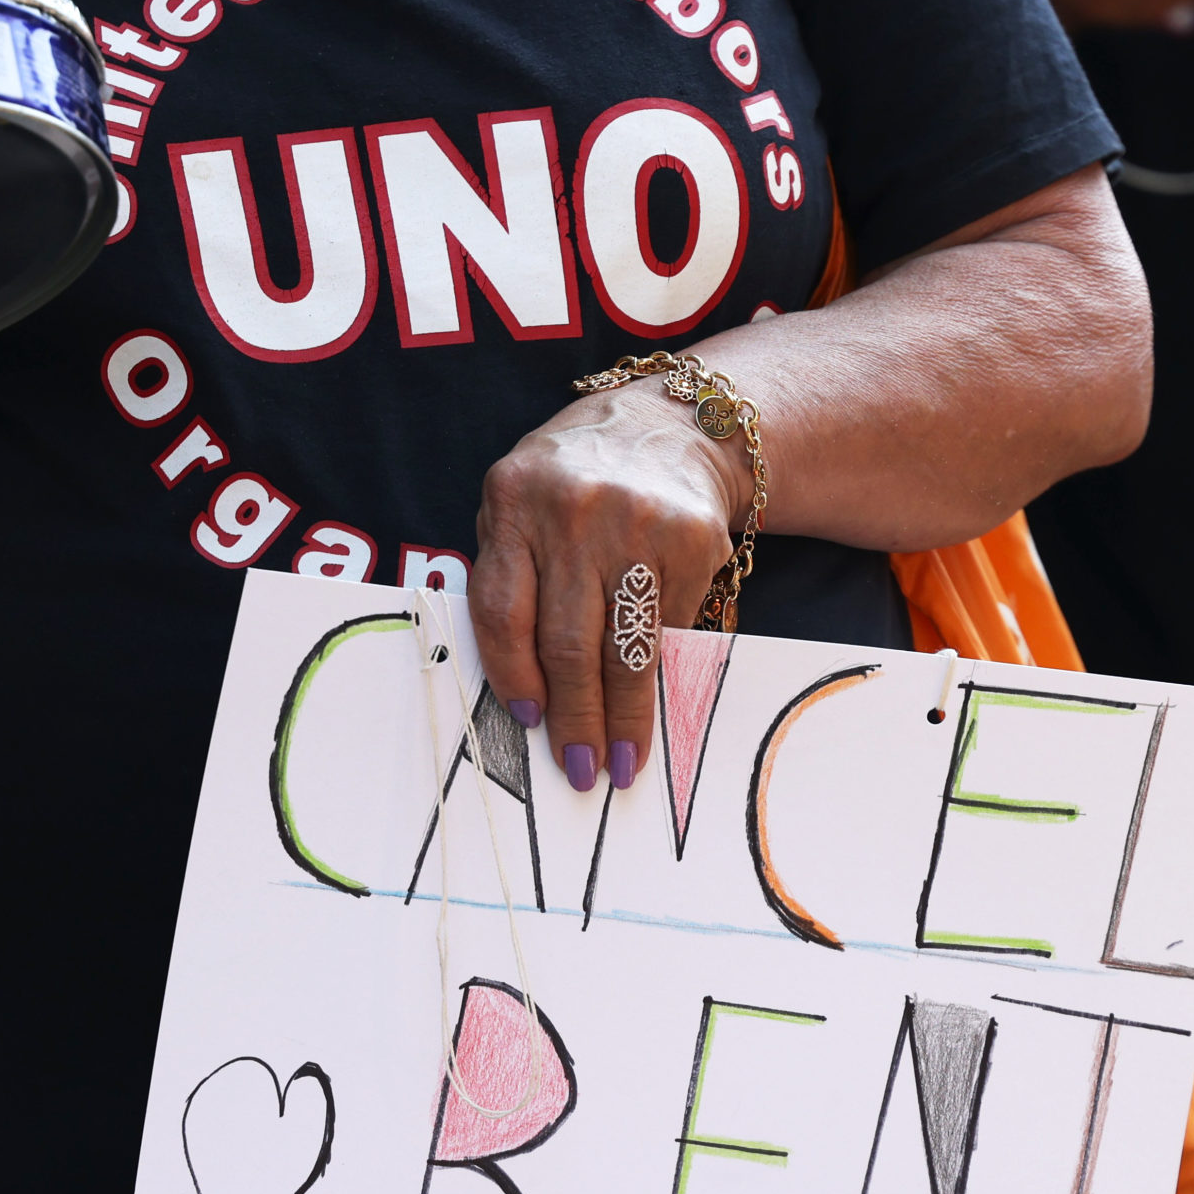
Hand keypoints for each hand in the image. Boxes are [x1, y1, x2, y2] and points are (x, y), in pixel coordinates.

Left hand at [470, 385, 742, 795]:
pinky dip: (660, 668)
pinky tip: (654, 697)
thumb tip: (522, 690)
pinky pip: (669, 627)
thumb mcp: (521, 503)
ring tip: (623, 761)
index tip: (528, 721)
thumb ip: (510, 574)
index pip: (502, 610)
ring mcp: (637, 524)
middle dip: (575, 718)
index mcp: (514, 501)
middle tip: (581, 769)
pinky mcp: (691, 538)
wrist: (671, 424)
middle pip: (567, 642)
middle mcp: (573, 511)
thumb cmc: (577, 481)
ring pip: (625, 648)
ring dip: (623, 717)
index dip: (514, 676)